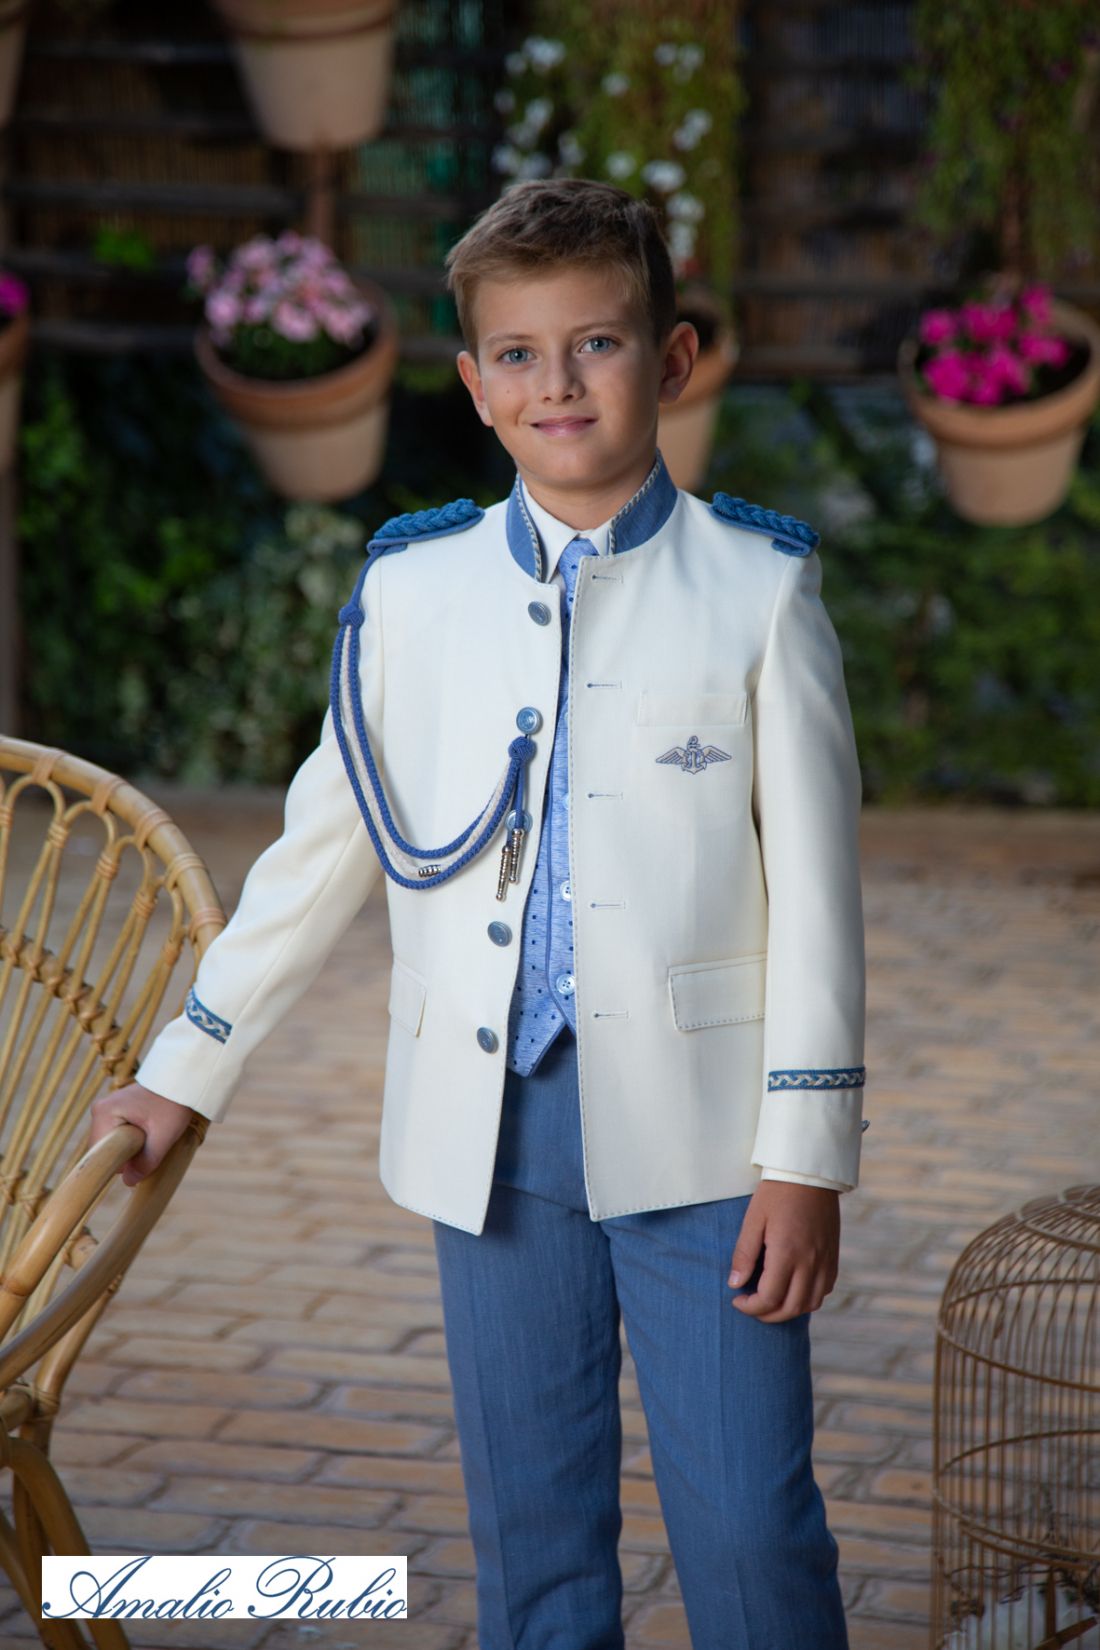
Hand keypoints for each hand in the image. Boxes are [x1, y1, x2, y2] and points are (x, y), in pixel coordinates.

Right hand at [88, 1083, 196, 1187]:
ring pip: (110, 1143)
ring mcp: (105, 1109)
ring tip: (150, 1134)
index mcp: (104, 1114)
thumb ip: (146, 1161)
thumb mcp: (163, 1136)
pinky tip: (147, 1131)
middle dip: (126, 1155)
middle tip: (151, 1143)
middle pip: (104, 1149)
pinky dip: (129, 1139)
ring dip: (129, 1147)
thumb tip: (128, 1182)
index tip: (143, 1156)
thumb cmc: (172, 1104)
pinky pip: (115, 1135)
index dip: (121, 1163)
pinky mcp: (114, 1110)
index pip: (100, 1154)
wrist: (181, 1079)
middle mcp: (99, 1110)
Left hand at [727, 1181, 839, 1321]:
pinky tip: (793, 1289)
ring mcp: (825, 1261)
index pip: (769, 1298)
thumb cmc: (777, 1193)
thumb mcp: (753, 1219)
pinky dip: (808, 1298)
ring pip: (810, 1304)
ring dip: (789, 1310)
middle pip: (791, 1308)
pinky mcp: (834, 1257)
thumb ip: (744, 1254)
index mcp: (787, 1253)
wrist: (810, 1174)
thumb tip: (734, 1283)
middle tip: (751, 1306)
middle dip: (767, 1315)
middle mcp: (810, 1262)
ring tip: (771, 1301)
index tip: (737, 1300)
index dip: (751, 1307)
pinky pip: (824, 1290)